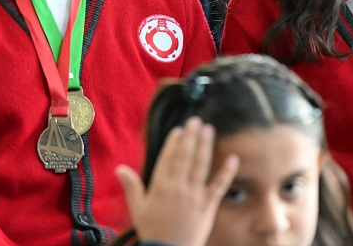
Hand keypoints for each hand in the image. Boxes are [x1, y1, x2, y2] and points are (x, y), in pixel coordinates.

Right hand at [116, 117, 239, 245]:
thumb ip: (131, 187)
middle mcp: (178, 188)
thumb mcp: (138, 209)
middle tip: (196, 120)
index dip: (174, 143)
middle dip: (191, 137)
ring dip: (205, 146)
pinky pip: (218, 187)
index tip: (179, 129)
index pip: (168, 159)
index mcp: (160, 187)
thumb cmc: (152, 231)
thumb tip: (119, 168)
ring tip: (209, 129)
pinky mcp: (207, 206)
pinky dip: (226, 173)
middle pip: (185, 157)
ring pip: (201, 166)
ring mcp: (194, 196)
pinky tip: (233, 159)